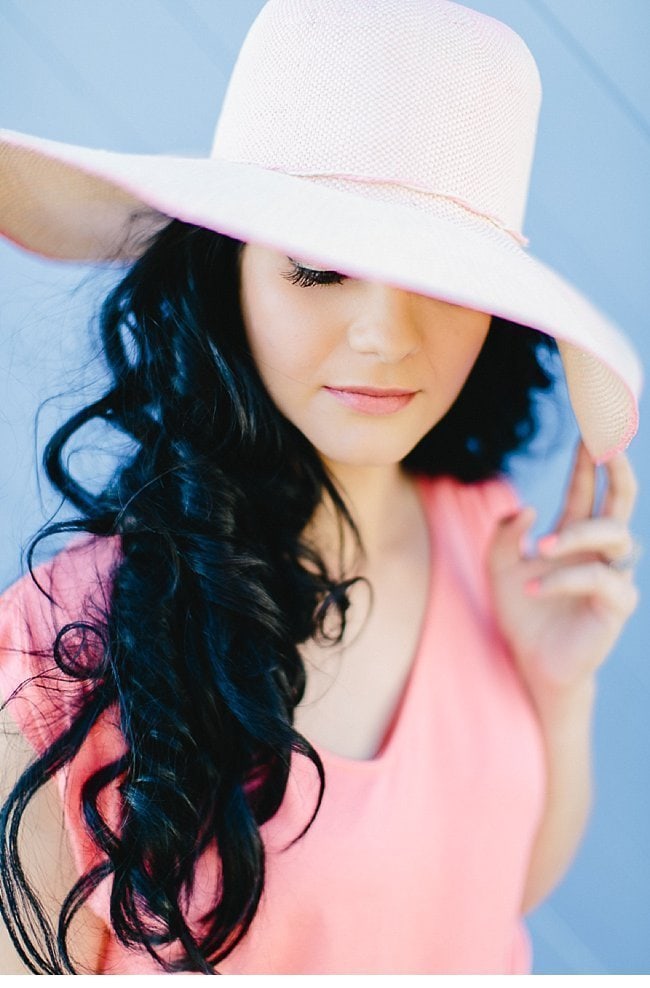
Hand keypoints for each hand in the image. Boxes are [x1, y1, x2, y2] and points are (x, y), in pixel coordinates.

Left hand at [488, 441, 639, 706]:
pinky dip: (564, 578)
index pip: (586, 488)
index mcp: (574, 536)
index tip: (589, 421)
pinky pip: (599, 579)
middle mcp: (600, 551)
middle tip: (603, 442)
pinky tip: (532, 588)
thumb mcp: (499, 567)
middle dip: (615, 468)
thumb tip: (527, 508)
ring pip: (616, 537)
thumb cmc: (521, 612)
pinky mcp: (617, 606)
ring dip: (577, 535)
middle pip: (621, 501)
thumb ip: (506, 534)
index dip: (587, 457)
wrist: (532, 664)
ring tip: (539, 550)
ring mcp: (613, 576)